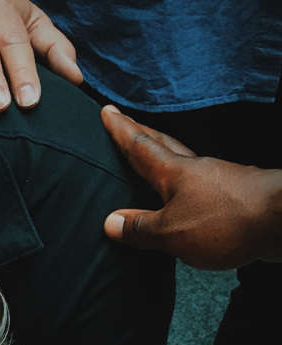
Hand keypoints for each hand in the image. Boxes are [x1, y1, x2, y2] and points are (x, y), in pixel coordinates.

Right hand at [101, 105, 281, 269]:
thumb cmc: (226, 221)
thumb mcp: (172, 232)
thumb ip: (140, 228)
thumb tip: (111, 222)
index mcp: (174, 173)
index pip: (140, 146)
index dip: (122, 130)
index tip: (108, 112)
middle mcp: (196, 169)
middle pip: (163, 145)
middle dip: (141, 133)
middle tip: (126, 122)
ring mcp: (219, 180)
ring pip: (184, 162)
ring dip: (165, 155)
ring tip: (152, 157)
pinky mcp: (237, 195)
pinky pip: (202, 184)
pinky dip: (186, 182)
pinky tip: (187, 194)